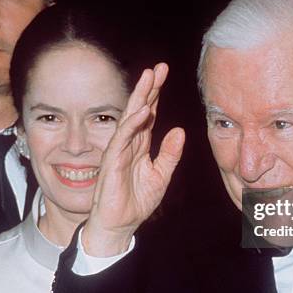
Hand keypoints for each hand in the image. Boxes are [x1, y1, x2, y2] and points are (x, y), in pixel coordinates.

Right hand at [82, 63, 184, 255]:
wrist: (120, 225)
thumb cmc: (136, 201)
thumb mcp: (161, 175)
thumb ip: (170, 154)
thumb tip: (179, 130)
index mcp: (140, 145)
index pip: (148, 114)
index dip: (155, 94)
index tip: (163, 74)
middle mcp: (128, 143)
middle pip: (138, 109)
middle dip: (148, 88)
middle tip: (158, 68)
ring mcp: (119, 151)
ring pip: (129, 118)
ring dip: (139, 98)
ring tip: (149, 78)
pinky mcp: (112, 162)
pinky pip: (122, 139)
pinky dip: (132, 124)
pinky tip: (141, 110)